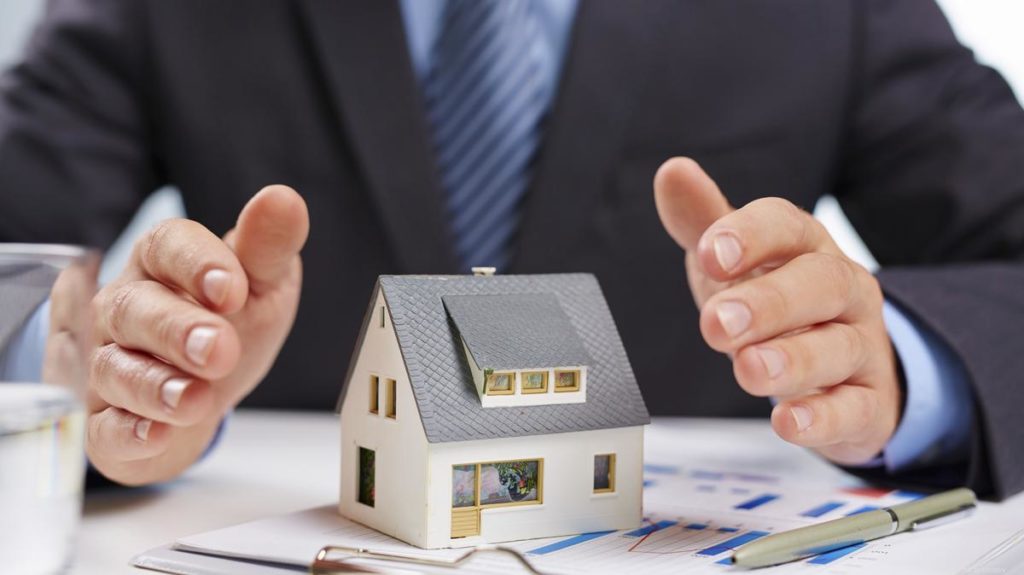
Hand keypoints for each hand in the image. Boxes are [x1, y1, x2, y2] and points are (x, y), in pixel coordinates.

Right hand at [85, 186, 308, 484]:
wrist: (206, 390)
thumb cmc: (228, 322)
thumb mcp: (260, 284)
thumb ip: (267, 247)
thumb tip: (284, 198)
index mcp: (163, 262)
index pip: (167, 246)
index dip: (197, 264)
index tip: (232, 288)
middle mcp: (126, 308)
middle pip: (133, 309)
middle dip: (176, 330)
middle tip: (219, 350)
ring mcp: (109, 364)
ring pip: (115, 368)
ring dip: (154, 386)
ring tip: (195, 399)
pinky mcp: (106, 420)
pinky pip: (104, 426)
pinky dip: (128, 432)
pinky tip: (157, 434)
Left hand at [653, 158, 900, 464]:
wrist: (845, 369)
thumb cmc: (780, 304)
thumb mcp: (738, 263)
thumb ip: (704, 223)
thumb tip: (673, 170)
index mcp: (807, 248)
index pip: (787, 226)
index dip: (749, 236)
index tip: (710, 252)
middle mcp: (843, 290)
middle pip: (821, 284)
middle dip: (769, 302)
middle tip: (717, 324)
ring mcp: (860, 346)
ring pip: (839, 347)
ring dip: (793, 359)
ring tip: (748, 371)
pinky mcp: (867, 403)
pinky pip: (854, 408)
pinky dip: (822, 417)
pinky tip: (787, 422)